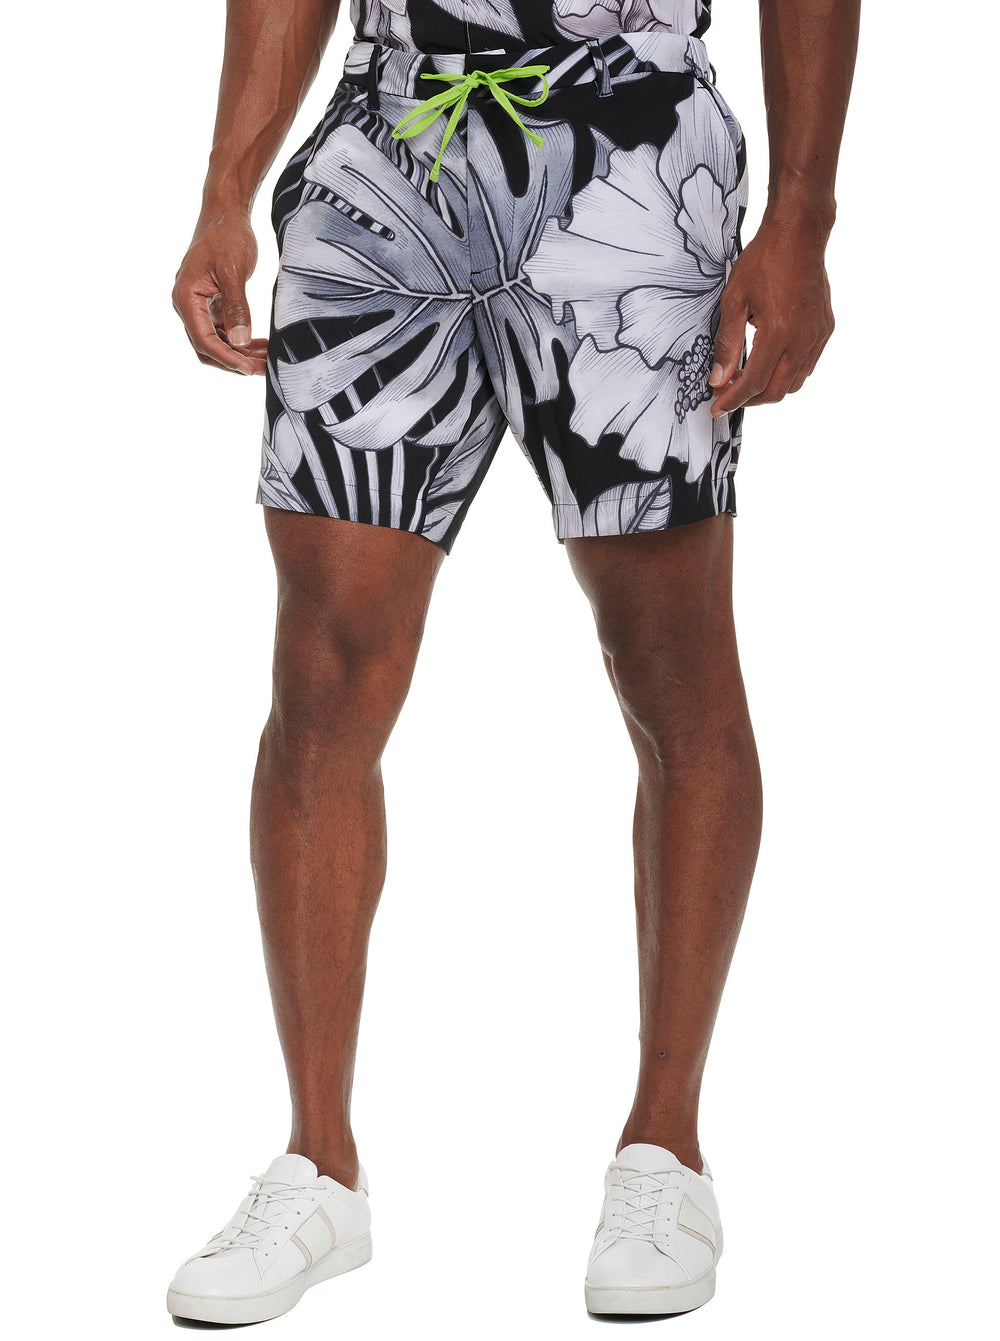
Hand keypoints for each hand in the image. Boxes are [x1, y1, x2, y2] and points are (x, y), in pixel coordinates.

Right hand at [172, 213, 267, 375]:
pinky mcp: (213, 305)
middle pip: (207, 348)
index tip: (249, 369)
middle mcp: (188, 306)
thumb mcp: (233, 271)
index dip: (227, 358)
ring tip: (267, 360)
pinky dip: (243, 342)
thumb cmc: (226, 236)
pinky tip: (262, 346)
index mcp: (185, 297)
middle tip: (263, 369)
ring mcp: (200, 307)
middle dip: (234, 362)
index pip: (203, 340)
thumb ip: (236, 307)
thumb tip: (240, 342)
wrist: (226, 213)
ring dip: (241, 354)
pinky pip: (225, 332)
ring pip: (217, 343)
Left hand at [708, 215, 834, 415]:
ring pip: (794, 383)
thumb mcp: (734, 300)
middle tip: (728, 394)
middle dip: (750, 400)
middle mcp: (803, 339)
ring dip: (769, 389)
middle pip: (776, 391)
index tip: (717, 405)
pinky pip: (807, 366)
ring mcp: (817, 336)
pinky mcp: (825, 330)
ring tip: (746, 379)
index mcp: (778, 332)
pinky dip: (786, 374)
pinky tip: (769, 363)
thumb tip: (718, 378)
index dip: (733, 399)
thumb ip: (726, 343)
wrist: (799, 235)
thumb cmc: (764, 261)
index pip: (754, 383)